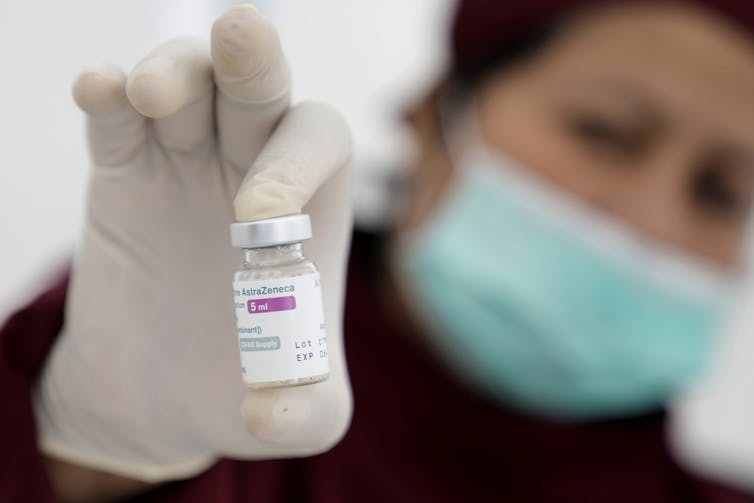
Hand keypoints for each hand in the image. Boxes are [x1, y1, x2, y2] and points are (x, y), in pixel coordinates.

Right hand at [34, 5, 352, 483]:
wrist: (164, 398)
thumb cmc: (242, 392)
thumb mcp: (298, 416)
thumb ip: (303, 413)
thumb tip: (268, 412)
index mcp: (308, 212)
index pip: (319, 142)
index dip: (295, 161)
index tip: (257, 219)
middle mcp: (250, 173)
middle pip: (259, 89)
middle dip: (253, 59)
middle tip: (240, 31)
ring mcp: (185, 168)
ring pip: (187, 86)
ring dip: (173, 72)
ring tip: (151, 94)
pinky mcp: (123, 179)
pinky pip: (116, 124)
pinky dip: (107, 99)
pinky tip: (99, 89)